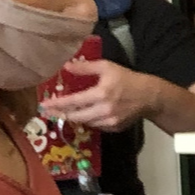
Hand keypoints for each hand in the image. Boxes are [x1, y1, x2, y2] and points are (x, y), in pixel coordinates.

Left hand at [36, 59, 166, 132]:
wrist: (150, 96)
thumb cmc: (128, 79)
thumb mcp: (107, 67)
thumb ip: (85, 67)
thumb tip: (66, 67)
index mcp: (101, 94)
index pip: (73, 101)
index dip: (57, 103)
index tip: (44, 104)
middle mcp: (104, 110)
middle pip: (75, 116)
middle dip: (60, 113)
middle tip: (48, 111)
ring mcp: (110, 121)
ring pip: (84, 123)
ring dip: (73, 118)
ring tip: (64, 113)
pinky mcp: (114, 128)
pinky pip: (96, 126)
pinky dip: (88, 121)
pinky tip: (85, 115)